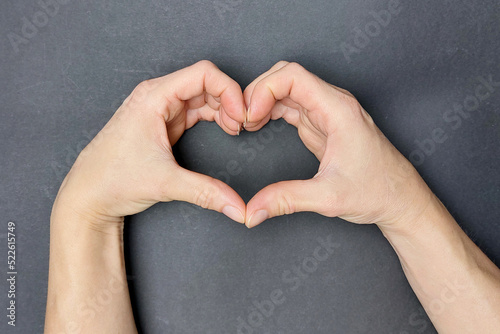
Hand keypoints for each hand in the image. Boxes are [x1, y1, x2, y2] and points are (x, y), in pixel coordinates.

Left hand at [54, 60, 246, 225]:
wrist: (88, 195)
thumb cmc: (113, 180)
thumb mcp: (165, 183)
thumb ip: (206, 192)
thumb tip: (238, 208)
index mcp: (153, 97)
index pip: (203, 73)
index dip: (229, 90)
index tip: (242, 115)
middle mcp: (157, 96)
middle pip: (205, 83)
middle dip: (229, 100)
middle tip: (244, 125)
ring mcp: (160, 108)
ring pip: (202, 96)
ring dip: (223, 109)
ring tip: (236, 129)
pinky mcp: (163, 122)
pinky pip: (195, 110)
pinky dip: (214, 117)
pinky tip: (224, 129)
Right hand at [243, 61, 432, 229]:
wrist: (400, 199)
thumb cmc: (377, 191)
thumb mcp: (328, 197)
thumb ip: (286, 199)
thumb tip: (251, 211)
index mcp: (338, 110)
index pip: (293, 76)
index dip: (263, 89)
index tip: (249, 116)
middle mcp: (333, 103)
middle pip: (286, 76)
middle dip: (258, 92)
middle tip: (242, 120)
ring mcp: (327, 112)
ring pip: (286, 89)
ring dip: (262, 101)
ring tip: (246, 125)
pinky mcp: (322, 124)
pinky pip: (291, 105)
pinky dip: (270, 111)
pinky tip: (259, 126)